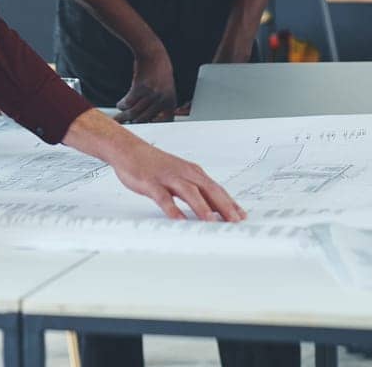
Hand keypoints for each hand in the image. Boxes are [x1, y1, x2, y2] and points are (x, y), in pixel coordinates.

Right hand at [108, 140, 245, 222]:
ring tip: (211, 222)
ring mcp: (168, 177)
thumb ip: (195, 192)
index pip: (217, 189)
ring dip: (201, 207)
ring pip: (189, 192)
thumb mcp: (179, 176)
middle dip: (223, 206)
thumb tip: (212, 209)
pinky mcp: (151, 183)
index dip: (231, 203)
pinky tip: (178, 219)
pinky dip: (172, 209)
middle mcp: (184, 173)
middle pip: (208, 189)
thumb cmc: (155, 164)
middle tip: (234, 221)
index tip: (242, 216)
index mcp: (193, 172)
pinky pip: (163, 197)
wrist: (129, 149)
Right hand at [115, 49, 176, 122]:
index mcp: (171, 101)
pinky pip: (127, 103)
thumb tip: (149, 117)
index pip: (165, 121)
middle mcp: (161, 100)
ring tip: (117, 119)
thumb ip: (160, 102)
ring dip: (124, 116)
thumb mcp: (166, 87)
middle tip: (126, 124)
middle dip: (134, 123)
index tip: (145, 128)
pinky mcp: (139, 88)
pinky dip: (121, 105)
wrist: (153, 53)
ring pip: (134, 112)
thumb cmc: (160, 69)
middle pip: (144, 119)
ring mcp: (150, 94)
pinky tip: (120, 104)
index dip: (154, 126)